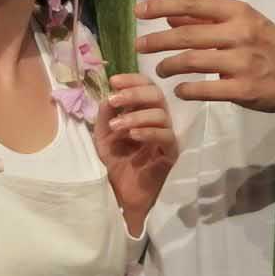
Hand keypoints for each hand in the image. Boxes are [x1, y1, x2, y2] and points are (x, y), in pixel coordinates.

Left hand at [91, 73, 179, 232]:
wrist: (120, 195)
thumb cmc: (115, 164)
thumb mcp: (103, 135)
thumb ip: (105, 114)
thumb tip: (110, 94)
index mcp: (142, 112)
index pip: (146, 87)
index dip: (132, 80)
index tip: (114, 81)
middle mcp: (157, 121)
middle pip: (157, 95)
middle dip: (134, 93)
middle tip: (114, 100)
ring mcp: (166, 137)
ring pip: (161, 115)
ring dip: (136, 115)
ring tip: (116, 126)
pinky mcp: (171, 154)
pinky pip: (166, 136)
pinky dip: (149, 131)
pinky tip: (133, 135)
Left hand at [134, 0, 274, 112]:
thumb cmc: (270, 45)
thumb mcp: (243, 23)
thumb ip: (206, 21)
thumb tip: (169, 16)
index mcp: (238, 13)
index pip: (193, 4)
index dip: (162, 6)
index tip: (139, 11)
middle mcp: (239, 34)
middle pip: (187, 35)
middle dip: (157, 40)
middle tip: (139, 46)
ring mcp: (242, 62)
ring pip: (192, 62)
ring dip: (169, 66)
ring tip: (159, 70)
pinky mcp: (244, 89)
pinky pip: (205, 89)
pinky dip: (186, 90)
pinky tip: (179, 90)